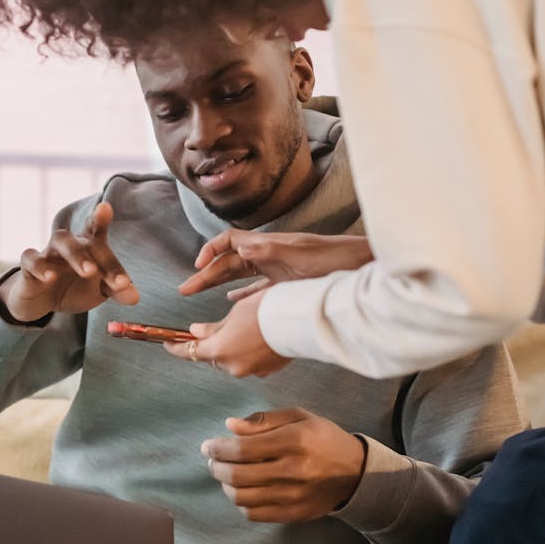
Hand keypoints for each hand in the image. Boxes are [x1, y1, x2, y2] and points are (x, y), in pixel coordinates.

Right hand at [0, 201, 138, 322]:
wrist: (41, 303)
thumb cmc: (74, 288)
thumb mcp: (99, 292)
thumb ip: (117, 291)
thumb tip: (135, 297)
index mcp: (89, 247)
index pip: (96, 230)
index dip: (100, 218)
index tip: (105, 207)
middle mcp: (70, 245)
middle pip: (84, 240)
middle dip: (100, 257)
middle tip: (114, 279)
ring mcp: (49, 253)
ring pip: (61, 240)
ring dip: (76, 255)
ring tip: (89, 272)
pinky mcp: (29, 267)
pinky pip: (31, 258)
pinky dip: (41, 266)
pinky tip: (50, 277)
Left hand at [164, 290, 287, 377]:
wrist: (300, 319)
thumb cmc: (267, 310)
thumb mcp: (235, 312)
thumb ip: (213, 327)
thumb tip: (196, 331)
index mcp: (220, 350)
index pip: (190, 352)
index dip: (176, 347)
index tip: (168, 343)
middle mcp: (234, 366)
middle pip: (213, 356)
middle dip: (211, 344)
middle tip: (212, 328)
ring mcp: (252, 371)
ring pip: (233, 359)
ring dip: (232, 347)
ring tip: (243, 326)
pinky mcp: (268, 370)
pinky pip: (250, 361)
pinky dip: (249, 351)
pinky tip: (257, 336)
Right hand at [178, 230, 372, 300]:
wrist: (359, 267)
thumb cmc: (332, 259)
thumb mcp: (298, 255)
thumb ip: (269, 250)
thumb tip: (240, 245)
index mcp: (267, 245)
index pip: (228, 241)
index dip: (210, 251)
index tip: (197, 266)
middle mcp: (268, 254)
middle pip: (229, 262)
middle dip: (206, 274)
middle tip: (185, 290)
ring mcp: (277, 270)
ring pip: (239, 276)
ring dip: (218, 285)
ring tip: (198, 295)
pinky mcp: (286, 284)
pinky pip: (257, 289)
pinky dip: (242, 295)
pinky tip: (232, 302)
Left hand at [200, 408, 366, 521]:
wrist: (356, 472)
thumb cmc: (323, 439)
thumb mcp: (299, 418)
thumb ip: (263, 421)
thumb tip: (229, 426)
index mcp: (293, 440)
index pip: (242, 449)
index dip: (218, 448)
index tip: (208, 446)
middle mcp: (293, 470)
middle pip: (238, 475)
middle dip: (216, 467)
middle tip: (212, 460)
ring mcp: (294, 495)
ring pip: (243, 497)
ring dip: (226, 485)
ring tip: (225, 474)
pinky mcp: (295, 514)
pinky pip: (256, 514)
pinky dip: (241, 503)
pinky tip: (242, 491)